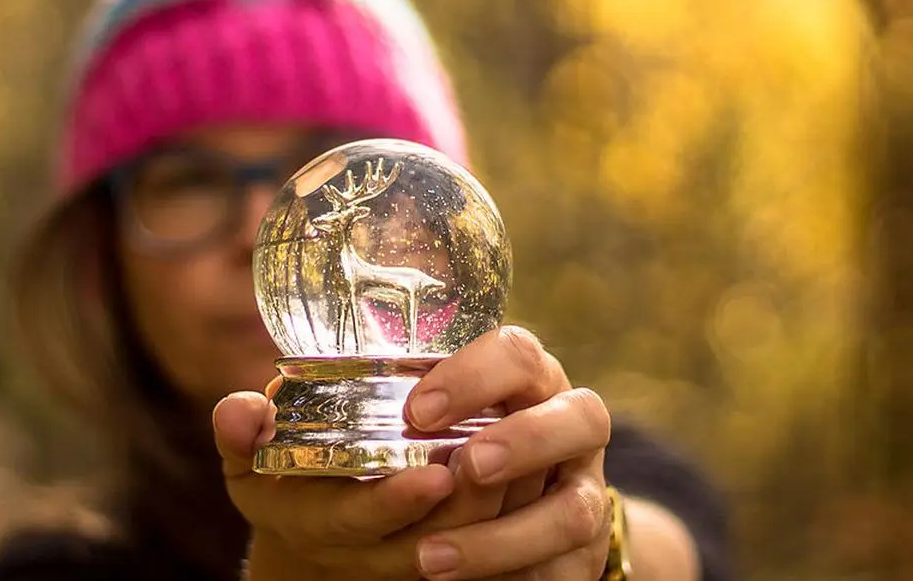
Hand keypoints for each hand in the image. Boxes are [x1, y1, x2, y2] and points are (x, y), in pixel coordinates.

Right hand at [214, 390, 508, 580]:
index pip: (362, 523)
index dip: (397, 503)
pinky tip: (532, 469)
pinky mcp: (447, 550)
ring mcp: (411, 555)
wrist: (312, 529)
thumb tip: (240, 407)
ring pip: (465, 543)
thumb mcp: (248, 463)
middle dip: (463, 508)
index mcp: (321, 525)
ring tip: (521, 457)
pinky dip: (511, 512)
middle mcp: (370, 551)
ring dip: (496, 508)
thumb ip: (240, 434)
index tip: (434, 473)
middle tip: (491, 461)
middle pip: (427, 542)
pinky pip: (487, 542)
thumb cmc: (280, 483)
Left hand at [405, 326, 612, 579]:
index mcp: (530, 377)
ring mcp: (585, 490)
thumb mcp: (431, 415)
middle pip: (583, 417)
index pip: (517, 353)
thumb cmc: (449, 441)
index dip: (474, 378)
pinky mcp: (584, 552)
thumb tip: (326, 404)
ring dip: (504, 538)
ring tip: (430, 558)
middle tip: (467, 466)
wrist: (504, 504)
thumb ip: (404, 410)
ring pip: (574, 512)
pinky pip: (563, 571)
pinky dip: (513, 578)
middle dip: (525, 441)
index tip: (418, 412)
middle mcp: (571, 425)